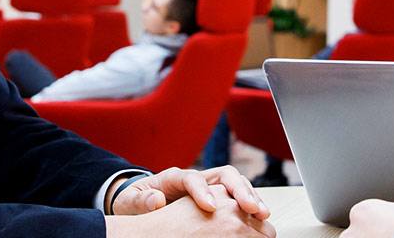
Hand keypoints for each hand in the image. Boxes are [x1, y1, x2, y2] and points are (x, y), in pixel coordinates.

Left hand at [107, 185, 275, 236]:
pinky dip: (251, 205)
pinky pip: (239, 197)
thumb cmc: (137, 202)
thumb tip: (155, 200)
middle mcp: (197, 178)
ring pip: (236, 184)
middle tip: (251, 208)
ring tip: (262, 214)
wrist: (143, 202)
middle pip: (223, 174)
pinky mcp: (219, 196)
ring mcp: (210, 186)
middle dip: (239, 189)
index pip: (192, 178)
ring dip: (251, 196)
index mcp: (174, 177)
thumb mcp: (130, 201)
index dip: (203, 190)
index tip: (211, 207)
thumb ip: (141, 200)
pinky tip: (261, 219)